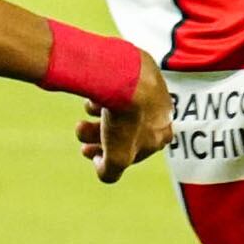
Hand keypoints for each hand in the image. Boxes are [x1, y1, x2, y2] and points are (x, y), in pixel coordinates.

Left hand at [69, 57, 174, 182]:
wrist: (125, 77)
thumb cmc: (126, 118)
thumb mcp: (118, 156)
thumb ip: (111, 172)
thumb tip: (104, 171)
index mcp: (162, 135)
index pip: (136, 153)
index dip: (111, 157)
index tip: (91, 155)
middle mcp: (161, 113)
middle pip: (124, 130)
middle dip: (99, 137)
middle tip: (81, 133)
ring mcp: (150, 90)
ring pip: (119, 110)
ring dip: (98, 117)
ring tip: (83, 115)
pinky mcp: (138, 71)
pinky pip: (117, 89)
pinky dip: (103, 96)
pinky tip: (93, 98)